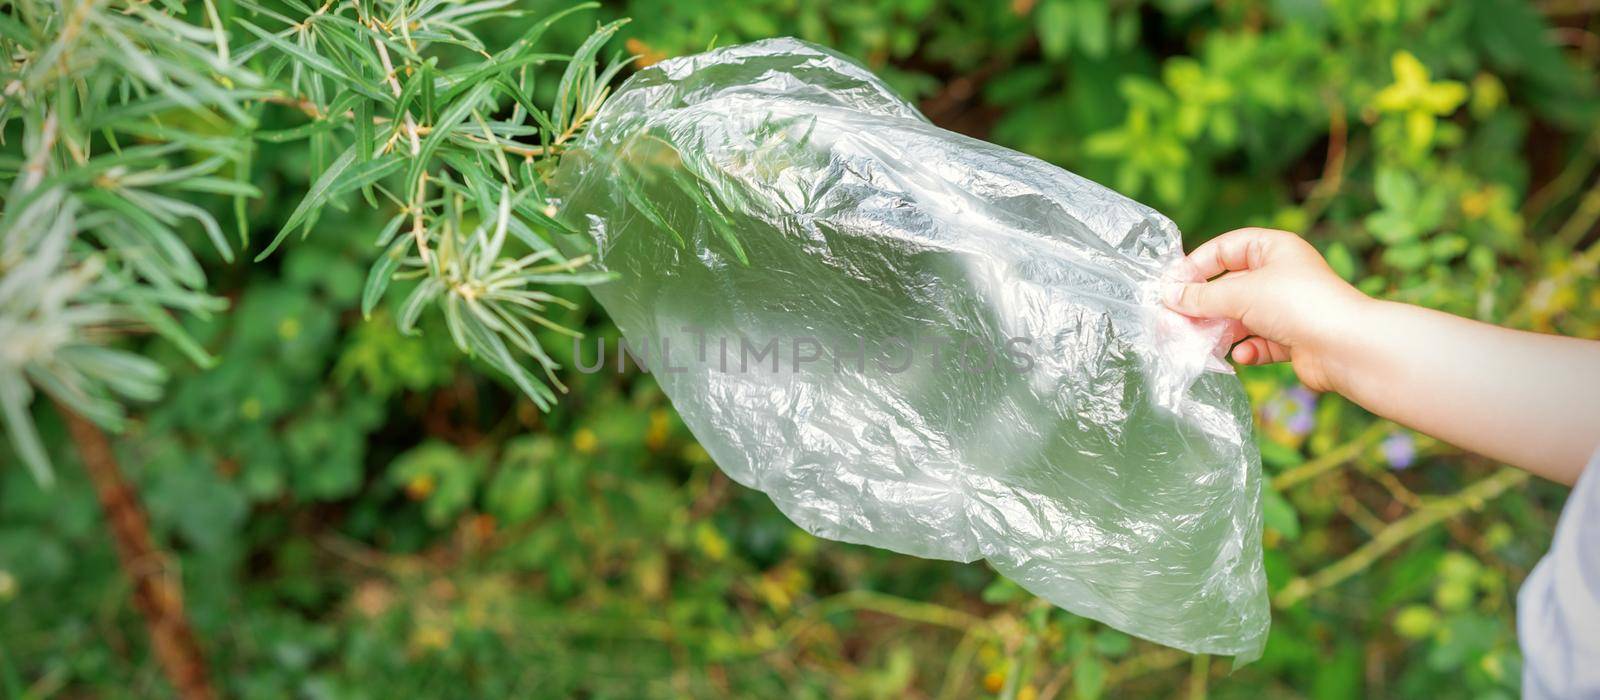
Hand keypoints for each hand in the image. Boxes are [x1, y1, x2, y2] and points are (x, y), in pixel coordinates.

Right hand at [1161, 227, 1370, 393]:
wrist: (1347, 346)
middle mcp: (1281, 275)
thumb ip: (1201, 296)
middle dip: (1204, 304)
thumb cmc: (1296, 304)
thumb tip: (1168, 296)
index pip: (1224, 248)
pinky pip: (1260, 341)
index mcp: (1273, 249)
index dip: (1196, 265)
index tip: (1170, 287)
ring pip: (1242, 316)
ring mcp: (1288, 308)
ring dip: (1222, 330)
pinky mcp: (1293, 338)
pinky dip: (1249, 350)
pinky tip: (1243, 356)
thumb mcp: (1240, 293)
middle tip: (1176, 320)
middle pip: (1230, 285)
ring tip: (1202, 343)